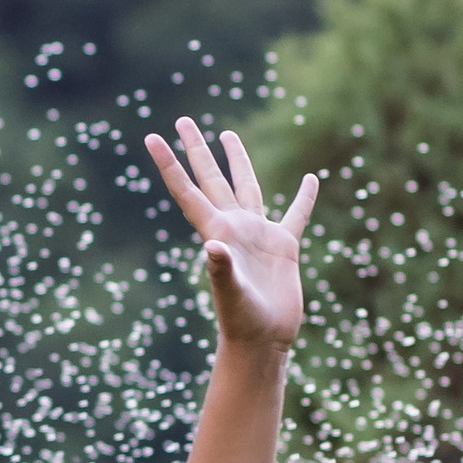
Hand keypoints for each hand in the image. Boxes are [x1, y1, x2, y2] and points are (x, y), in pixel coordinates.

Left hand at [144, 118, 315, 349]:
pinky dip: (303, 198)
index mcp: (217, 232)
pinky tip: (310, 180)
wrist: (263, 341)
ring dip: (237, 161)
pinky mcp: (284, 246)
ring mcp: (258, 235)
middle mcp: (234, 228)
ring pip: (247, 186)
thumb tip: (213, 248)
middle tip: (183, 120)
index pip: (188, 191)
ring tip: (227, 134)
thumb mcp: (231, 294)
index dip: (169, 164)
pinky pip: (295, 214)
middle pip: (212, 178)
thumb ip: (221, 270)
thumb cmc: (242, 321)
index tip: (153, 137)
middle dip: (197, 149)